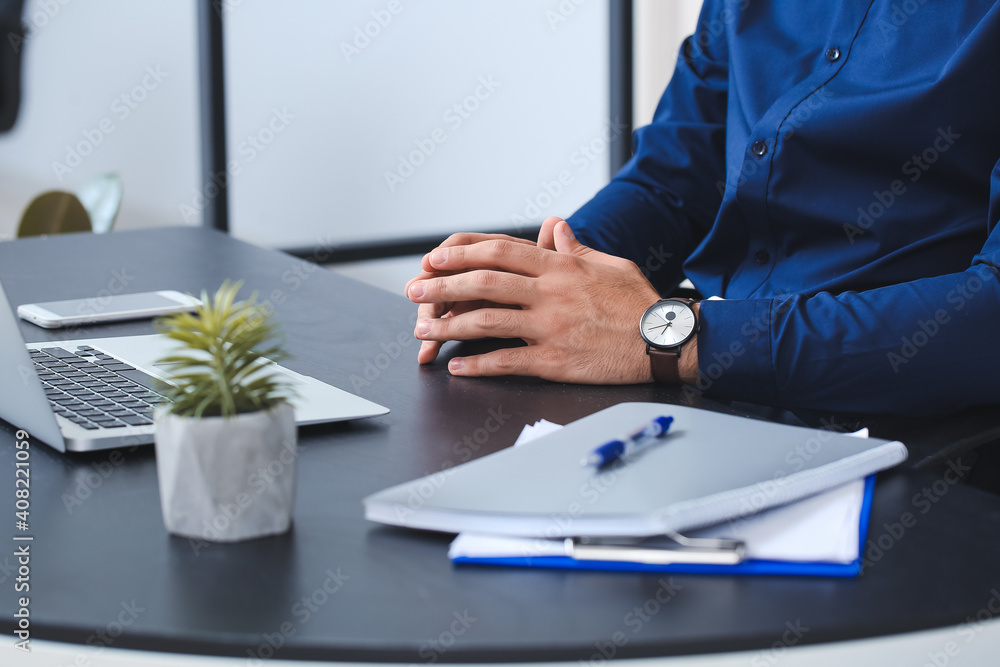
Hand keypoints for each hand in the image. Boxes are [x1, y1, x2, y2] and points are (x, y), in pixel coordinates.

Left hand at [405, 218, 661, 383]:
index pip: (500, 252)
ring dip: (448, 325)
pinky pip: (507, 361)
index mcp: (560, 267)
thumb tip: (554, 226)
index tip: (435, 256)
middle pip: (483, 283)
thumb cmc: (639, 303)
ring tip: (423, 330)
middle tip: (414, 290)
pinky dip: (477, 364)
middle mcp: (550, 293)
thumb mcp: (609, 264)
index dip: (462, 253)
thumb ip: (575, 248)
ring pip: (487, 322)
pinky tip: (457, 366)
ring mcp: (550, 327)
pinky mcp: (554, 360)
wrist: (664, 342)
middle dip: (442, 285)